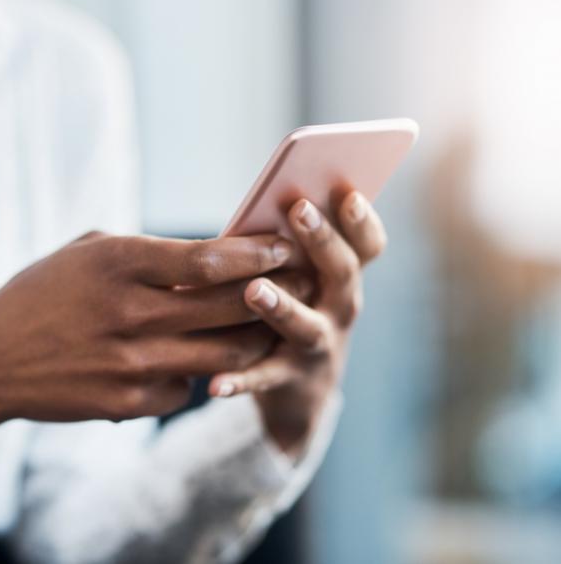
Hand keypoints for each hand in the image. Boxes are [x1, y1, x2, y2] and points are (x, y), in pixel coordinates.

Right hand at [0, 231, 301, 425]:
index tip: (285, 247)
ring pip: (226, 355)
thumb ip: (152, 253)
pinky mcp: (129, 403)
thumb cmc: (46, 293)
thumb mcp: (92, 252)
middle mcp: (131, 315)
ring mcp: (132, 365)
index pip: (209, 259)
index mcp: (121, 265)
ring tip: (277, 321)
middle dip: (277, 292)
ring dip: (258, 337)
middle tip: (304, 282)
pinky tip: (209, 359)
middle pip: (230, 306)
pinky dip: (207, 374)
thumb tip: (215, 257)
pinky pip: (190, 388)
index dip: (255, 252)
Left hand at [209, 191, 385, 454]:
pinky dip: (241, 380)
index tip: (349, 194)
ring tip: (254, 289)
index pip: (368, 246)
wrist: (303, 388)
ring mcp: (319, 345)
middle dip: (323, 241)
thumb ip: (291, 247)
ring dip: (282, 306)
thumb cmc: (296, 309)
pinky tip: (216, 383)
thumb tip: (263, 202)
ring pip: (307, 326)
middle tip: (300, 210)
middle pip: (342, 274)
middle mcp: (340, 308)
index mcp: (342, 277)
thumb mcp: (305, 278)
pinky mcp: (289, 378)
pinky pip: (265, 378)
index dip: (363, 221)